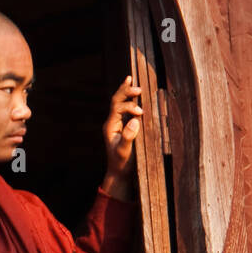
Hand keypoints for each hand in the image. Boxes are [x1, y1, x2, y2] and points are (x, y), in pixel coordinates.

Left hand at [101, 75, 143, 192]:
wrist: (118, 172)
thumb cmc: (121, 163)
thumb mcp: (124, 152)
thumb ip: (128, 137)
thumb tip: (135, 121)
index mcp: (110, 126)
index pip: (117, 108)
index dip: (129, 106)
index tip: (141, 113)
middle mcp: (112, 122)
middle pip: (116, 101)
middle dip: (126, 92)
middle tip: (138, 88)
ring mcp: (117, 123)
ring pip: (119, 102)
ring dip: (126, 91)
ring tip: (132, 79)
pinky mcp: (123, 125)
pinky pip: (125, 108)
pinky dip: (130, 99)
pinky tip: (135, 92)